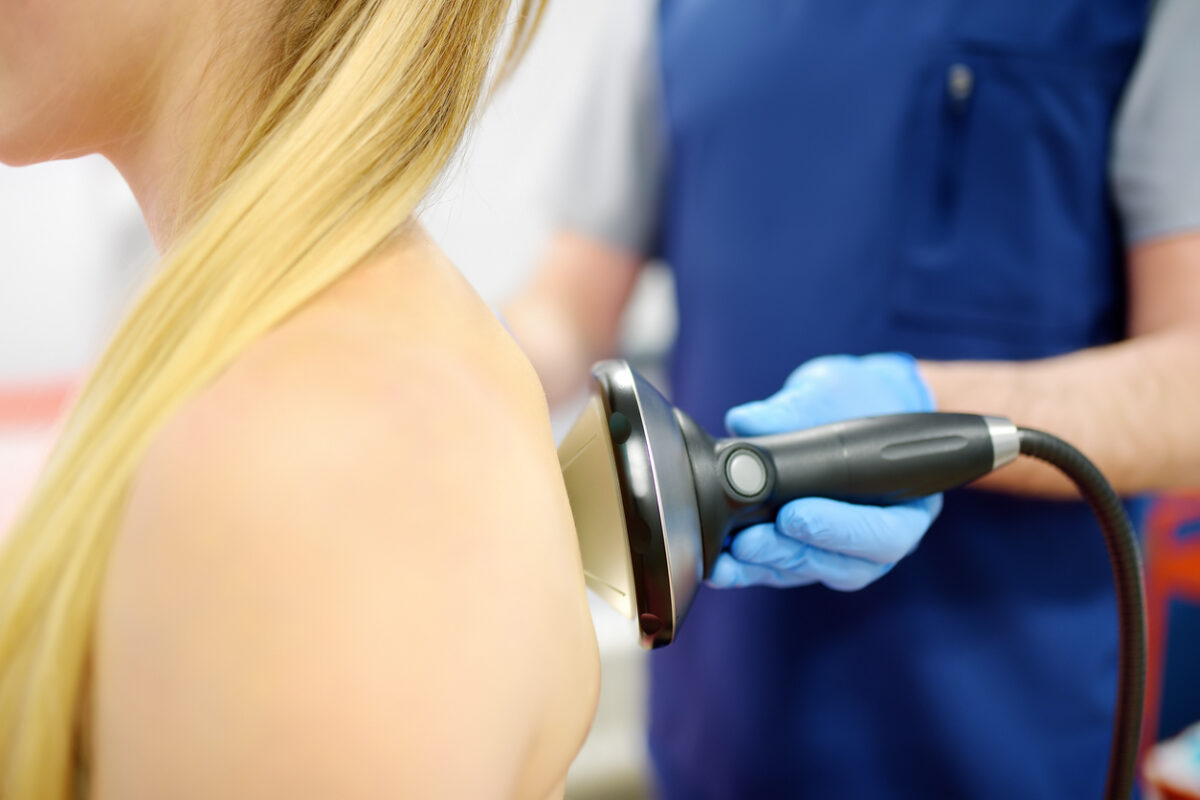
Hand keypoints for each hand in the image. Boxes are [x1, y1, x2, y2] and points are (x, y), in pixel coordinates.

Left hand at [708, 353, 942, 590]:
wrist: (849, 402)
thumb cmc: (856, 398)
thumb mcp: (834, 389)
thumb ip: (798, 407)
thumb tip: (749, 420)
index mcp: (907, 502)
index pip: (885, 533)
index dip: (838, 532)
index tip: (792, 517)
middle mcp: (878, 535)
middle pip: (844, 565)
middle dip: (792, 554)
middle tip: (750, 541)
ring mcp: (841, 548)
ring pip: (810, 572)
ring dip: (767, 567)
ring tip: (731, 555)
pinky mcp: (804, 549)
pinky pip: (783, 570)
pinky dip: (751, 569)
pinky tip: (720, 564)